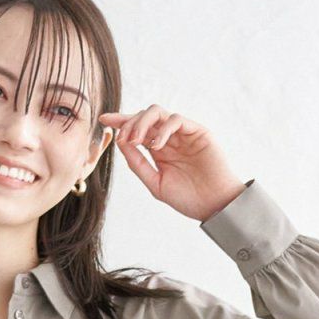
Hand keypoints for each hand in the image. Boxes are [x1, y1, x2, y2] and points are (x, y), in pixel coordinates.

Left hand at [96, 105, 246, 223]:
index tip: (104, 120)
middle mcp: (169, 139)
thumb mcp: (156, 183)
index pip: (137, 130)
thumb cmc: (188, 198)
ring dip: (143, 122)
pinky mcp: (197, 131)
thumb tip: (120, 142)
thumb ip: (138, 164)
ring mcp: (183, 134)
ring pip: (158, 113)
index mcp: (158, 150)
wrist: (214, 206)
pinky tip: (156, 146)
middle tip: (123, 137)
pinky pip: (176, 120)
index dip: (121, 122)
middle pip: (145, 117)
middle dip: (129, 123)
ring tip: (137, 140)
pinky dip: (163, 129)